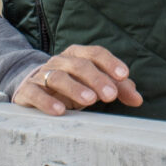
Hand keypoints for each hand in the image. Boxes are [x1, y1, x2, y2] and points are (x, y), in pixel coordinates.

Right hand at [12, 45, 141, 115]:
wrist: (32, 89)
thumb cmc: (70, 86)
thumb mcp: (94, 86)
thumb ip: (117, 89)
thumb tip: (138, 99)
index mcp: (78, 55)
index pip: (96, 53)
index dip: (110, 63)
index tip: (124, 76)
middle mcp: (60, 61)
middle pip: (80, 65)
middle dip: (97, 79)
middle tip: (110, 95)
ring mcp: (42, 75)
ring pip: (59, 77)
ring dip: (76, 88)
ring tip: (90, 101)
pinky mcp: (27, 91)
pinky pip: (36, 93)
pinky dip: (47, 101)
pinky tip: (60, 111)